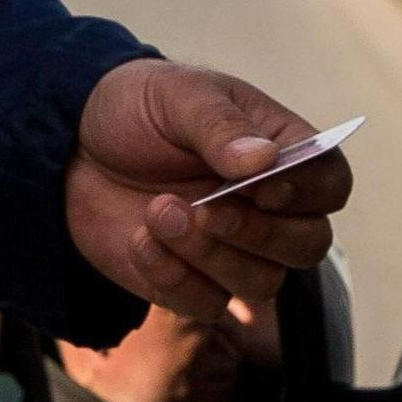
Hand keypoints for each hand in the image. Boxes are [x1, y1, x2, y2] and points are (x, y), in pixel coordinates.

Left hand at [65, 60, 346, 327]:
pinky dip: (172, 277)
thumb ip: (219, 126)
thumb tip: (264, 160)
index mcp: (280, 151)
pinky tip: (139, 238)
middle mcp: (267, 207)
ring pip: (262, 283)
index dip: (307, 192)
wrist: (71, 145)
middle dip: (260, 235)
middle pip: (309, 245)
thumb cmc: (138, 109)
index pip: (330, 183)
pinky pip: (207, 304)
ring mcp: (232, 250)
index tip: (258, 184)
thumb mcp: (177, 97)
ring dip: (209, 256)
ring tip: (159, 210)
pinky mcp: (191, 283)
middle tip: (206, 209)